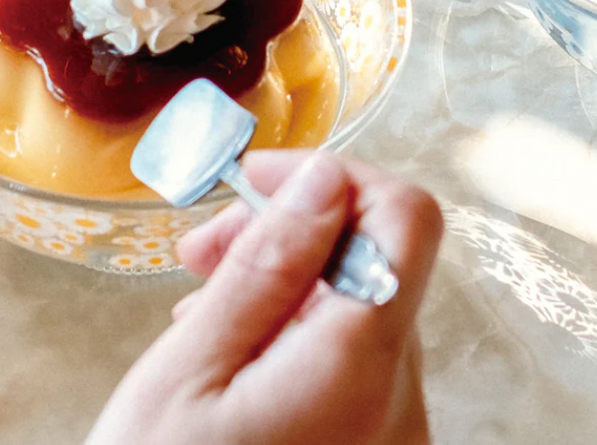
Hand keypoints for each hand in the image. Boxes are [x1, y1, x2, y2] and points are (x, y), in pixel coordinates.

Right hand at [88, 151, 443, 444]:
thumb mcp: (190, 373)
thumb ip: (266, 267)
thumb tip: (322, 177)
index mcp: (360, 369)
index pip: (406, 218)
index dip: (336, 176)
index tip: (260, 180)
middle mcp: (401, 402)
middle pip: (374, 260)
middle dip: (291, 232)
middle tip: (202, 250)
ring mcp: (395, 435)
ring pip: (360, 308)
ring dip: (286, 282)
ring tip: (203, 303)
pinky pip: (353, 364)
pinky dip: (296, 334)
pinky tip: (233, 353)